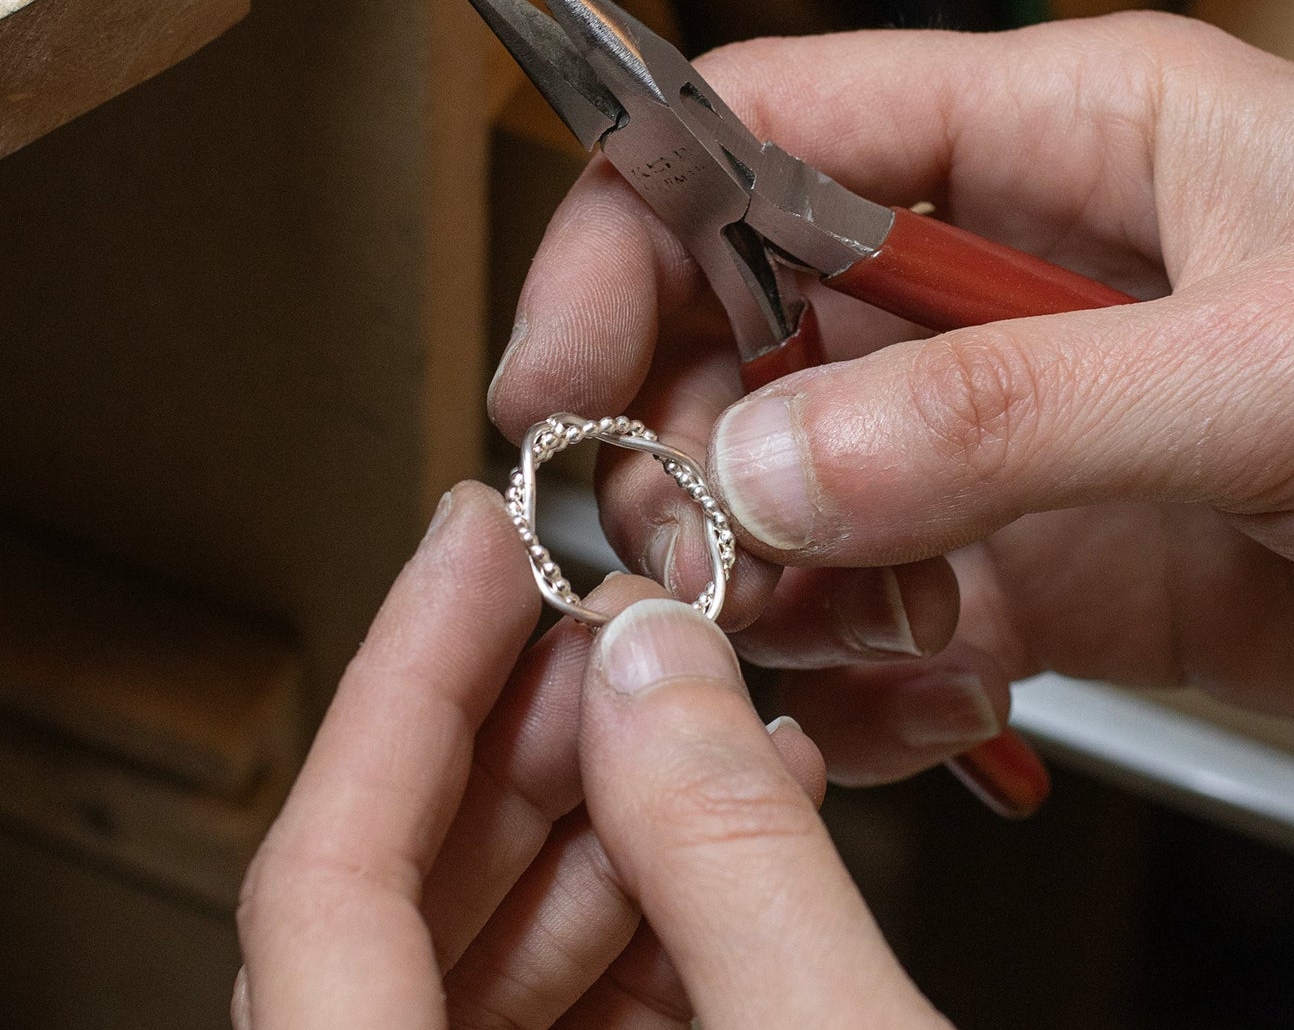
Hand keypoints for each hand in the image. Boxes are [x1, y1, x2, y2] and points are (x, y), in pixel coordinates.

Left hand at [234, 483, 941, 1026]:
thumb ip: (739, 859)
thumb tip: (657, 665)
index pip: (324, 879)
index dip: (405, 675)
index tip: (475, 540)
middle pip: (400, 884)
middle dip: (522, 719)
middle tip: (597, 596)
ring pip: (489, 932)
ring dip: (601, 797)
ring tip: (678, 686)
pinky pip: (571, 991)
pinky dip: (650, 892)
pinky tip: (734, 808)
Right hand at [490, 14, 1293, 783]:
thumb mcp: (1283, 358)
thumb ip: (1015, 410)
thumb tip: (778, 461)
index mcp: (1063, 133)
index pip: (773, 128)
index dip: (637, 224)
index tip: (561, 354)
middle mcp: (1020, 270)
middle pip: (762, 317)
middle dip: (686, 426)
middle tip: (644, 538)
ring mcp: (1030, 421)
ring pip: (815, 474)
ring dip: (765, 563)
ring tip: (769, 639)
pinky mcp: (1062, 555)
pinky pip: (904, 600)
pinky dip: (865, 660)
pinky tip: (889, 703)